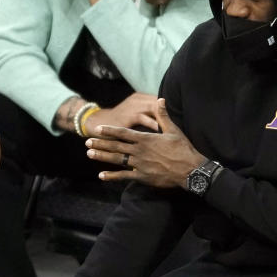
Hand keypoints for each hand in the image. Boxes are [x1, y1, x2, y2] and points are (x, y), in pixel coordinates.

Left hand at [87, 98, 203, 187]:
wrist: (189, 169)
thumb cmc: (182, 149)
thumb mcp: (173, 130)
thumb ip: (163, 116)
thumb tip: (160, 99)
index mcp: (145, 139)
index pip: (123, 133)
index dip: (110, 131)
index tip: (99, 129)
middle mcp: (139, 151)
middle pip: (116, 146)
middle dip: (100, 143)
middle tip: (87, 141)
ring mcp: (139, 164)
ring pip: (117, 159)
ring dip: (102, 156)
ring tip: (90, 154)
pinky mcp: (142, 177)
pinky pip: (124, 176)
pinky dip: (112, 176)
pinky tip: (101, 176)